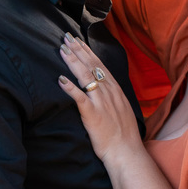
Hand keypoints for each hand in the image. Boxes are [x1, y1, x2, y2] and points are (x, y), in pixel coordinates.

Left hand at [57, 33, 140, 162]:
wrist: (126, 151)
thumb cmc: (123, 134)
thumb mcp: (121, 109)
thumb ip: (112, 97)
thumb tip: (103, 89)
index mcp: (115, 90)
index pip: (99, 65)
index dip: (87, 51)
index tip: (77, 40)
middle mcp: (109, 92)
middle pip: (91, 66)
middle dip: (78, 50)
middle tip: (66, 37)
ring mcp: (101, 102)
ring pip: (85, 76)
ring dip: (72, 61)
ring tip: (61, 50)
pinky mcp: (92, 114)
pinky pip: (80, 98)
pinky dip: (70, 88)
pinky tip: (61, 79)